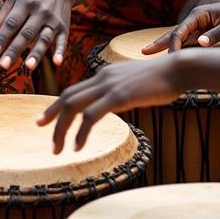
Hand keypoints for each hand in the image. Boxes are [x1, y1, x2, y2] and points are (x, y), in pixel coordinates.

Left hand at [0, 0, 70, 70]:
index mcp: (24, 4)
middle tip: (3, 65)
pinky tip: (56, 63)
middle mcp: (39, 11)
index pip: (11, 23)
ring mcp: (53, 20)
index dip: (1, 38)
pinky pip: (62, 40)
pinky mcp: (64, 27)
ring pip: (44, 38)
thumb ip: (2, 16)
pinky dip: (60, 51)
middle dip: (14, 50)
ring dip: (36, 53)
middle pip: (26, 33)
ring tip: (28, 67)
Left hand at [37, 58, 183, 151]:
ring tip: (57, 149)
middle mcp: (101, 77)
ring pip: (72, 106)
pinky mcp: (119, 96)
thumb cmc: (163, 79)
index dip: (55, 105)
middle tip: (40, 131)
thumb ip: (120, 92)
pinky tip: (77, 146)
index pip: (72, 90)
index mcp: (103, 75)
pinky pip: (91, 115)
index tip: (43, 119)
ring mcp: (109, 86)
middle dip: (51, 116)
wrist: (179, 69)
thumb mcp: (134, 84)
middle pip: (66, 97)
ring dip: (61, 129)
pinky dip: (81, 132)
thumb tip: (113, 103)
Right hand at [142, 0, 219, 53]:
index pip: (180, 31)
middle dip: (159, 42)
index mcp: (198, 15)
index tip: (172, 58)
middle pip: (174, 33)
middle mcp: (194, 19)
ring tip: (150, 52)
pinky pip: (187, 41)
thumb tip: (200, 45)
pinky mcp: (202, 31)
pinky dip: (178, 47)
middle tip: (144, 51)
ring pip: (178, 37)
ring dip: (166, 45)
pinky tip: (171, 54)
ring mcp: (197, 25)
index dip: (174, 44)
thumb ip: (215, 34)